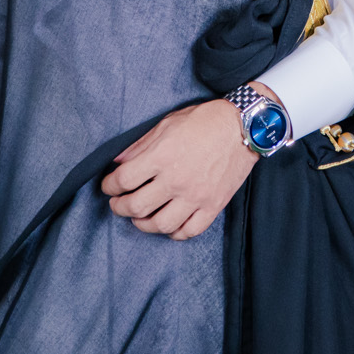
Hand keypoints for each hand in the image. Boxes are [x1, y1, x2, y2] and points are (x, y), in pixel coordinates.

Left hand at [99, 90, 263, 238]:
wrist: (244, 127)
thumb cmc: (205, 121)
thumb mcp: (168, 123)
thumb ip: (141, 145)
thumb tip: (118, 161)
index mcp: (162, 156)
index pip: (123, 180)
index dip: (109, 185)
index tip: (108, 185)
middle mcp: (177, 180)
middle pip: (136, 206)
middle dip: (119, 207)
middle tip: (118, 203)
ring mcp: (196, 196)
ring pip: (161, 224)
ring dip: (143, 224)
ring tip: (140, 218)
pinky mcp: (213, 205)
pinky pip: (190, 231)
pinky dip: (175, 233)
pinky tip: (169, 225)